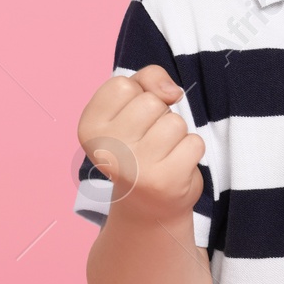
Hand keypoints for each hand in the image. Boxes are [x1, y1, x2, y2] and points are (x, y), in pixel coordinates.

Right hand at [76, 64, 205, 225]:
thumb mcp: (132, 103)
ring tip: (162, 154)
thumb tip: (174, 92)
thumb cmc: (140, 144)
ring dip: (177, 134)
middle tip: (149, 141)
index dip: (136, 96)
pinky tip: (175, 166)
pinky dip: (191, 151)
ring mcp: (135, 168)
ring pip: (175, 122)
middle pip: (151, 102)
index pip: (124, 85)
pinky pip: (194, 142)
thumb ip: (147, 78)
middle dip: (159, 115)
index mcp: (89, 128)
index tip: (129, 122)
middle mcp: (106, 149)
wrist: (148, 205)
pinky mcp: (165, 181)